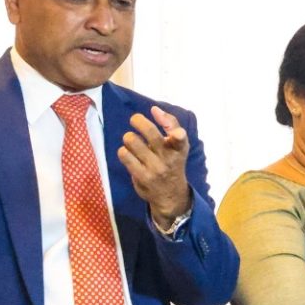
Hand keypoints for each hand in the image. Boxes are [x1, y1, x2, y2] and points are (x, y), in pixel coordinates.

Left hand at [119, 106, 191, 226]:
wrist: (171, 195)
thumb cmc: (172, 163)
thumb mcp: (179, 146)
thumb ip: (170, 124)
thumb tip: (154, 109)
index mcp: (179, 148)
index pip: (181, 139)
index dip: (178, 134)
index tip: (176, 133)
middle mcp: (168, 158)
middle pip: (150, 132)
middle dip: (138, 121)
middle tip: (135, 120)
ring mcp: (154, 168)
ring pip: (132, 141)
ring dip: (129, 138)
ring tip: (132, 142)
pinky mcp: (141, 177)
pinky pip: (124, 155)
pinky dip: (124, 151)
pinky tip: (129, 154)